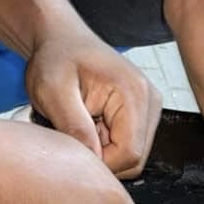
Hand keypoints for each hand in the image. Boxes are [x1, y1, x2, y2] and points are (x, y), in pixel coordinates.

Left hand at [24, 27, 161, 178]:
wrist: (62, 39)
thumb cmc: (56, 58)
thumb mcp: (52, 91)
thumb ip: (74, 126)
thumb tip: (92, 162)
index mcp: (133, 93)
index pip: (129, 154)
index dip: (100, 163)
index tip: (73, 151)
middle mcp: (150, 101)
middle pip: (135, 159)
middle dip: (102, 158)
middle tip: (74, 135)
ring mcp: (149, 108)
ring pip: (132, 156)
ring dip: (103, 152)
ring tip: (81, 127)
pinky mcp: (142, 114)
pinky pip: (128, 146)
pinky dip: (106, 145)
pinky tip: (89, 126)